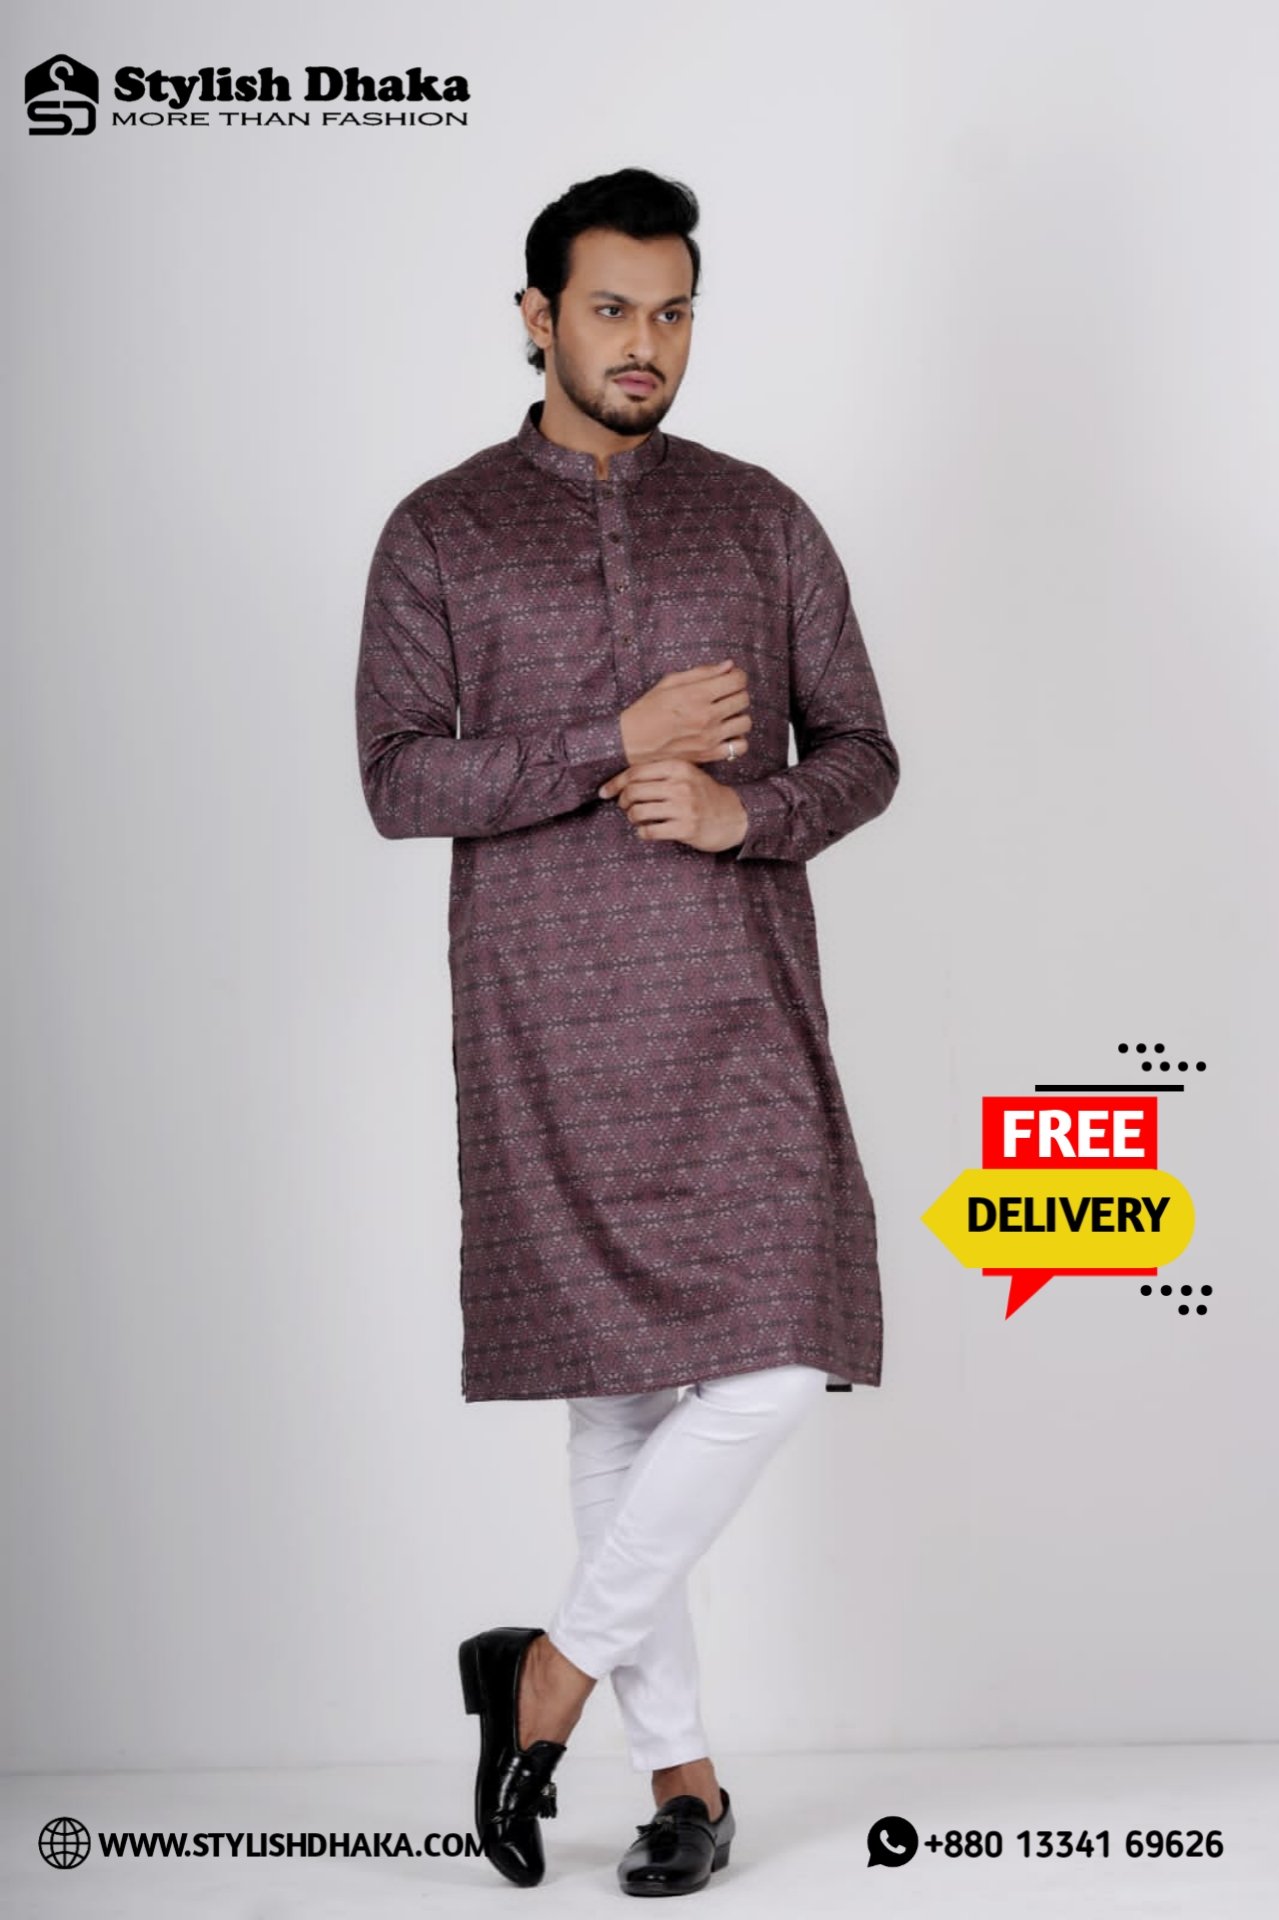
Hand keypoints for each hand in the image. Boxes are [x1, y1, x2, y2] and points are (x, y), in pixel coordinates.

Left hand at [597, 759, 748, 853]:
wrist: (734, 816)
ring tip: (638, 819)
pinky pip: (650, 831)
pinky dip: (643, 832)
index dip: (615, 783)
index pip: (636, 772)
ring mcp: (684, 807)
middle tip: (626, 807)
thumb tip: (622, 780)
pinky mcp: (685, 828)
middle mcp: (680, 785)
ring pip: (638, 812)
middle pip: (634, 791)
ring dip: (632, 818)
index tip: (604, 791)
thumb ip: (660, 773)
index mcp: (678, 767)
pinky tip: (647, 831)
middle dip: (623, 802)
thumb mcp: (687, 774)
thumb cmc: (704, 795)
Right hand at [619, 661, 750, 767]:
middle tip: (724, 696)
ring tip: (725, 716)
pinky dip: (737, 739)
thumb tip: (729, 666)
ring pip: (746, 721)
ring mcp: (710, 737)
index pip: (738, 680)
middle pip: (743, 699)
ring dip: (738, 716)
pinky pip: (740, 746)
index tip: (729, 678)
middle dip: (736, 693)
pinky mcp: (709, 754)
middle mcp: (707, 716)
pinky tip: (725, 734)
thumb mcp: (670, 682)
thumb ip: (702, 673)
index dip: (737, 676)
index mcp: (697, 694)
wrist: (632, 742)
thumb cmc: (649, 709)